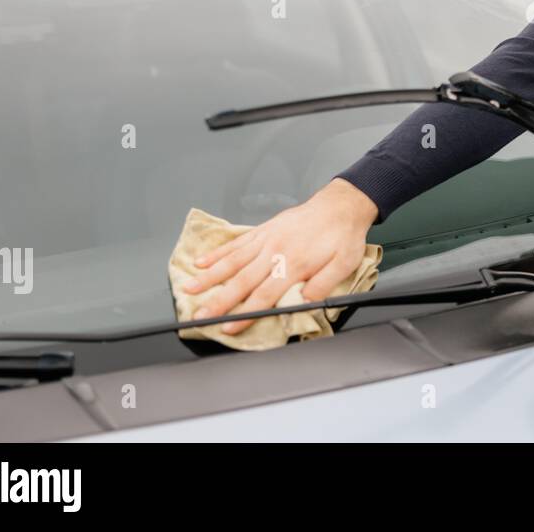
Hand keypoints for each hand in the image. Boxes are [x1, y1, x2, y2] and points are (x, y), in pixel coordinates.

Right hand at [183, 177, 378, 334]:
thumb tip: (303, 303)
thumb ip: (323, 285)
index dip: (244, 313)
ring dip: (209, 276)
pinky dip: (218, 253)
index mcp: (295, 263)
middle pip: (242, 281)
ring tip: (189, 288)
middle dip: (218, 301)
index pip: (264, 295)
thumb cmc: (343, 236)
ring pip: (232, 260)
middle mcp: (276, 251)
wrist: (342, 205)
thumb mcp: (344, 264)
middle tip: (198, 315)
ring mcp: (267, 239)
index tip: (227, 327)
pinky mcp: (264, 229)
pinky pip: (237, 243)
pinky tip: (201, 261)